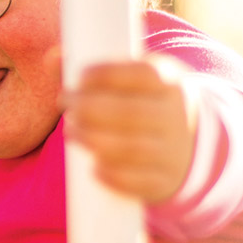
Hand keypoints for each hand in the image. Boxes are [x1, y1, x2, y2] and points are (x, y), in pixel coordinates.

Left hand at [65, 56, 195, 203]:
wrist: (190, 144)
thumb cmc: (146, 105)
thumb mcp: (133, 83)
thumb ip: (93, 72)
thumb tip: (52, 60)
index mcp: (170, 84)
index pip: (143, 74)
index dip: (107, 75)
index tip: (80, 79)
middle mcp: (176, 116)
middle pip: (131, 112)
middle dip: (89, 108)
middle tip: (66, 105)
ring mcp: (173, 151)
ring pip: (131, 148)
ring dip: (93, 140)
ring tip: (72, 132)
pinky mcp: (165, 180)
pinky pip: (138, 182)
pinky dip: (112, 175)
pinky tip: (93, 167)